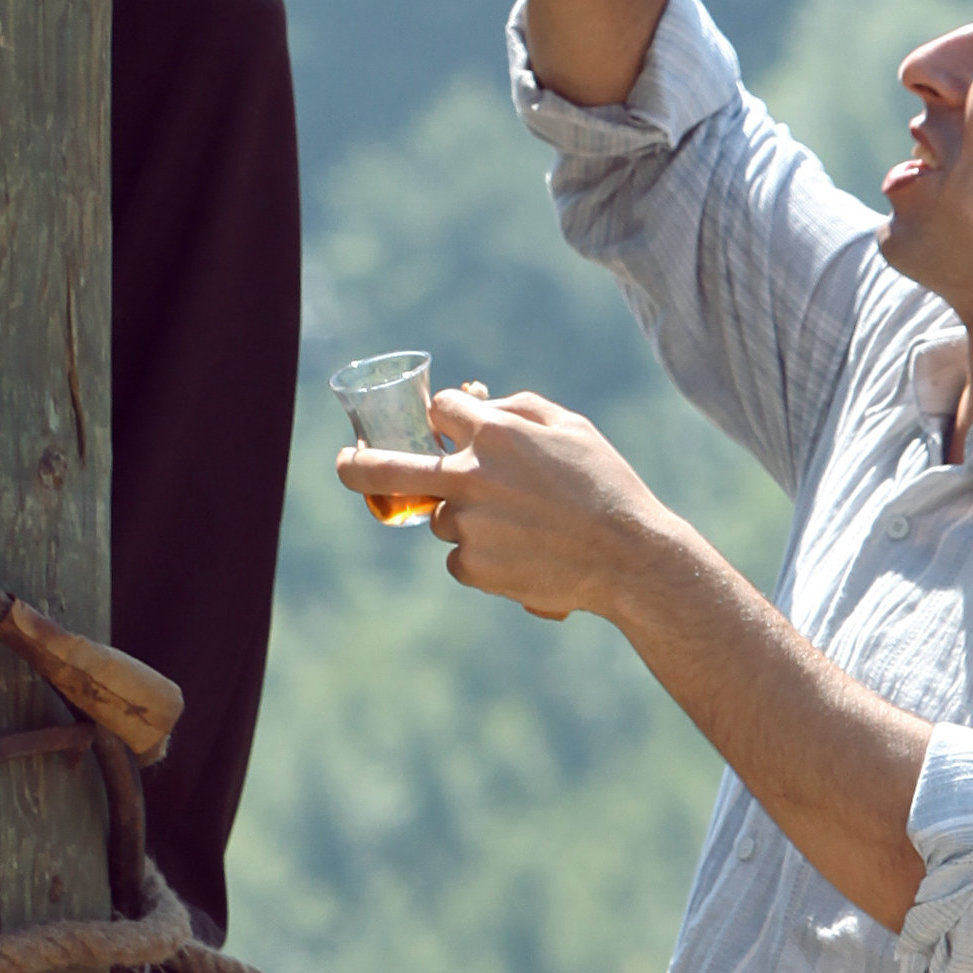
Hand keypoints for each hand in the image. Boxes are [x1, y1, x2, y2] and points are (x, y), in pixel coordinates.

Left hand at [335, 388, 665, 620]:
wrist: (629, 558)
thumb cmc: (606, 485)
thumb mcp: (571, 427)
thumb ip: (517, 409)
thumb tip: (475, 405)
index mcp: (495, 432)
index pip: (441, 409)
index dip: (446, 416)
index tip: (449, 424)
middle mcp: (472, 476)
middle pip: (390, 467)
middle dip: (356, 464)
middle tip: (342, 462)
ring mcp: (468, 524)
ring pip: (442, 517)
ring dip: (466, 517)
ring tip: (522, 527)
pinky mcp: (473, 567)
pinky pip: (458, 558)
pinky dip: (480, 556)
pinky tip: (523, 554)